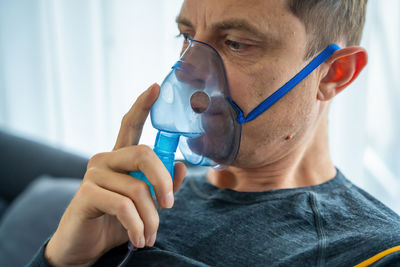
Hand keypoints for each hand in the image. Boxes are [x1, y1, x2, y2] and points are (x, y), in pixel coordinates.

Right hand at [44, 83, 186, 266]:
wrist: (85, 247)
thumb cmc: (116, 222)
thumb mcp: (145, 204)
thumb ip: (162, 184)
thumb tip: (180, 166)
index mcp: (120, 158)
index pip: (130, 125)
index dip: (142, 106)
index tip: (155, 87)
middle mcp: (105, 159)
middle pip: (144, 153)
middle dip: (163, 181)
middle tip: (169, 206)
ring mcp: (93, 174)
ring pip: (138, 188)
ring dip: (151, 218)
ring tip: (149, 236)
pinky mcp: (86, 193)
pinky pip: (124, 207)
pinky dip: (137, 226)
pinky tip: (138, 239)